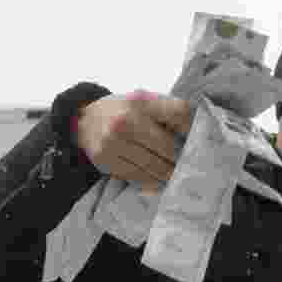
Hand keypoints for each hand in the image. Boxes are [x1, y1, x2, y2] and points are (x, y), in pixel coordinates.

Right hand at [74, 90, 194, 192]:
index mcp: (140, 101)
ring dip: (169, 173)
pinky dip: (152, 181)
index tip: (198, 138)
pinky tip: (159, 181)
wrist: (83, 121)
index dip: (192, 127)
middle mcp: (126, 121)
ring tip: (177, 175)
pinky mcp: (106, 161)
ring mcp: (114, 143)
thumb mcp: (142, 100)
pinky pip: (137, 177)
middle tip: (192, 165)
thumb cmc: (122, 110)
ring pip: (154, 166)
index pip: (179, 112)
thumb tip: (194, 133)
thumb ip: (166, 112)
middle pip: (168, 146)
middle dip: (182, 157)